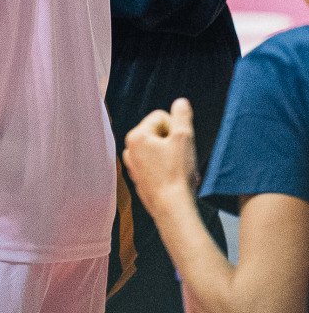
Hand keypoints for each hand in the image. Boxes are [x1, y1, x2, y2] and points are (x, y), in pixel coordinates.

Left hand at [123, 98, 200, 217]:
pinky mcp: (140, 180)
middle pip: (160, 133)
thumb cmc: (177, 173)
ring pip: (160, 150)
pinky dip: (168, 170)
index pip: (162, 117)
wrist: (172, 209)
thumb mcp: (184, 138)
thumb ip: (182, 116)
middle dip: (175, 143)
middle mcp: (129, 149)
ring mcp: (133, 166)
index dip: (177, 129)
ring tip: (180, 171)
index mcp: (135, 136)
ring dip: (173, 157)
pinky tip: (176, 181)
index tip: (181, 146)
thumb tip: (180, 102)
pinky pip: (157, 165)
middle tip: (182, 159)